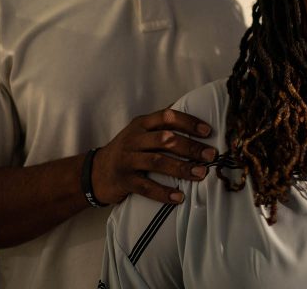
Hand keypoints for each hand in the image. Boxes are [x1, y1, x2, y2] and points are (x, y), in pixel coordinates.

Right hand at [91, 108, 216, 204]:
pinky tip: (179, 197)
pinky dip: (163, 192)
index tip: (207, 131)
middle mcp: (134, 139)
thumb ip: (162, 123)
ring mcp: (127, 159)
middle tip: (211, 155)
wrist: (96, 172)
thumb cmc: (127, 149)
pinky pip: (146, 187)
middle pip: (165, 139)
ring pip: (157, 162)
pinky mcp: (124, 181)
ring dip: (182, 168)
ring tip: (201, 174)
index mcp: (141, 124)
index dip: (188, 122)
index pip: (166, 116)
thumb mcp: (140, 131)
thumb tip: (192, 108)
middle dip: (190, 147)